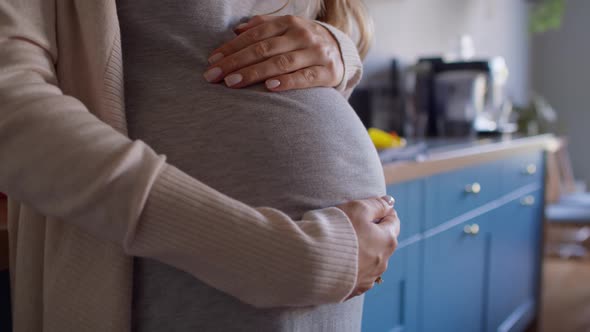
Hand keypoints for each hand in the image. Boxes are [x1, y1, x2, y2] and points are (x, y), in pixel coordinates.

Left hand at [203, 15, 344, 91]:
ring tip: (232, 82)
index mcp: (289, 23)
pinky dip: (287, 82)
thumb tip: (236, 30)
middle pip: (263, 49)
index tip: (212, 61)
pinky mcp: (328, 73)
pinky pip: (305, 78)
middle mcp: (303, 35)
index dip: (232, 48)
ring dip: (254, 73)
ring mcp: (316, 53)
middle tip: (214, 76)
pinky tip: (269, 87)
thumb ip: (263, 26)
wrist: (343, 52)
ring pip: (280, 63)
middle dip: (236, 62)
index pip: (255, 35)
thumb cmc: (304, 43)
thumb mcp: (287, 29)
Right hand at [337, 196, 399, 298]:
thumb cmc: (336, 230)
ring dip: (363, 250)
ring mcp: (368, 278)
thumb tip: (389, 202)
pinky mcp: (354, 289)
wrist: (311, 262)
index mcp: (387, 241)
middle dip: (372, 232)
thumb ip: (376, 204)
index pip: (393, 221)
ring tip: (342, 242)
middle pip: (383, 241)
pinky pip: (358, 274)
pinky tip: (339, 260)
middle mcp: (382, 262)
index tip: (370, 207)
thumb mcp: (357, 208)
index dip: (382, 211)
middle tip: (353, 223)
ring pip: (371, 259)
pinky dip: (352, 265)